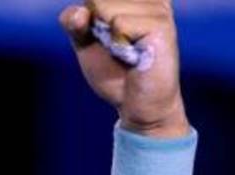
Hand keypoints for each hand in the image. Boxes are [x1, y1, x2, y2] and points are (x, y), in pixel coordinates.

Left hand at [59, 0, 189, 137]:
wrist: (136, 105)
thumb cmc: (115, 73)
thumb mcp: (85, 44)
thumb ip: (74, 23)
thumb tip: (82, 12)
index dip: (85, 19)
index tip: (102, 37)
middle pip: (95, 0)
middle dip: (93, 29)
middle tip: (116, 49)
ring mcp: (158, 9)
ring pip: (105, 7)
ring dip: (106, 38)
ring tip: (126, 52)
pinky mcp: (160, 24)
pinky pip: (118, 23)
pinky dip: (117, 45)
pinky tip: (134, 56)